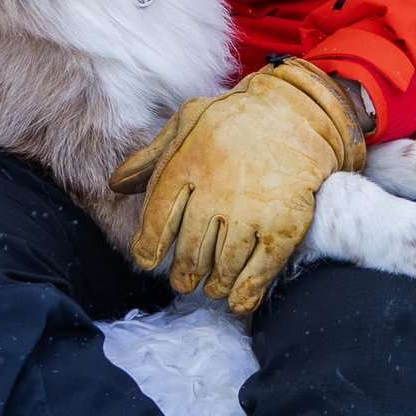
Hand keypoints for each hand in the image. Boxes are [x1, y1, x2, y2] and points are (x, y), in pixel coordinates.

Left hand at [115, 58, 368, 317]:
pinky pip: (260, 269)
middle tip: (183, 281)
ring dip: (212, 283)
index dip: (149, 246)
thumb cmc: (236, 119)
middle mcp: (217, 192)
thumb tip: (117, 184)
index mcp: (188, 165)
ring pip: (222, 265)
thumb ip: (151, 157)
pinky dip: (246, 291)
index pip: (158, 219)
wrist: (299, 114)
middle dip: (183, 272)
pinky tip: (236, 301)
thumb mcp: (188, 123)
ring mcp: (252, 211)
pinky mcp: (284, 225)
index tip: (147, 259)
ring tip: (210, 287)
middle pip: (189, 250)